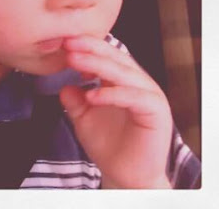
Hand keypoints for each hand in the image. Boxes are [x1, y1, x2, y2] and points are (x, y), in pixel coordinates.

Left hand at [59, 36, 172, 188]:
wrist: (124, 176)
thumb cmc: (108, 144)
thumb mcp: (84, 118)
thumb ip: (75, 100)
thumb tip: (63, 86)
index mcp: (122, 79)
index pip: (105, 54)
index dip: (85, 46)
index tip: (63, 42)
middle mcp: (137, 82)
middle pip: (114, 57)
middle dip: (89, 48)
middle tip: (68, 42)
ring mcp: (149, 94)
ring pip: (123, 72)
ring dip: (96, 64)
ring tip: (73, 60)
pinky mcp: (156, 111)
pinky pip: (133, 96)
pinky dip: (111, 93)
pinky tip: (90, 95)